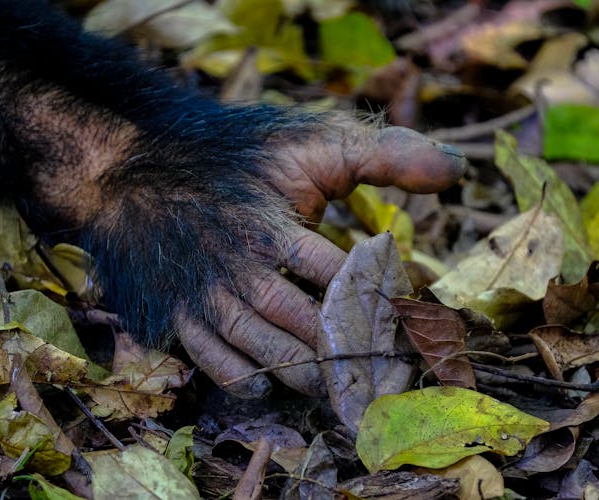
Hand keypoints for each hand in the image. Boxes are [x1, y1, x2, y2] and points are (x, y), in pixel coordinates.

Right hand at [176, 116, 465, 397]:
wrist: (139, 168)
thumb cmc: (232, 158)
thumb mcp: (310, 143)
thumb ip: (384, 155)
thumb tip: (459, 169)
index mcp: (275, 229)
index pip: (340, 279)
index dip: (382, 302)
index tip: (415, 319)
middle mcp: (242, 269)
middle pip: (305, 324)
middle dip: (350, 351)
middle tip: (388, 372)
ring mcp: (207, 296)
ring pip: (264, 348)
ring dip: (305, 372)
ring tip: (342, 389)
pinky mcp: (180, 312)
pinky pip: (213, 358)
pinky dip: (243, 378)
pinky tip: (269, 386)